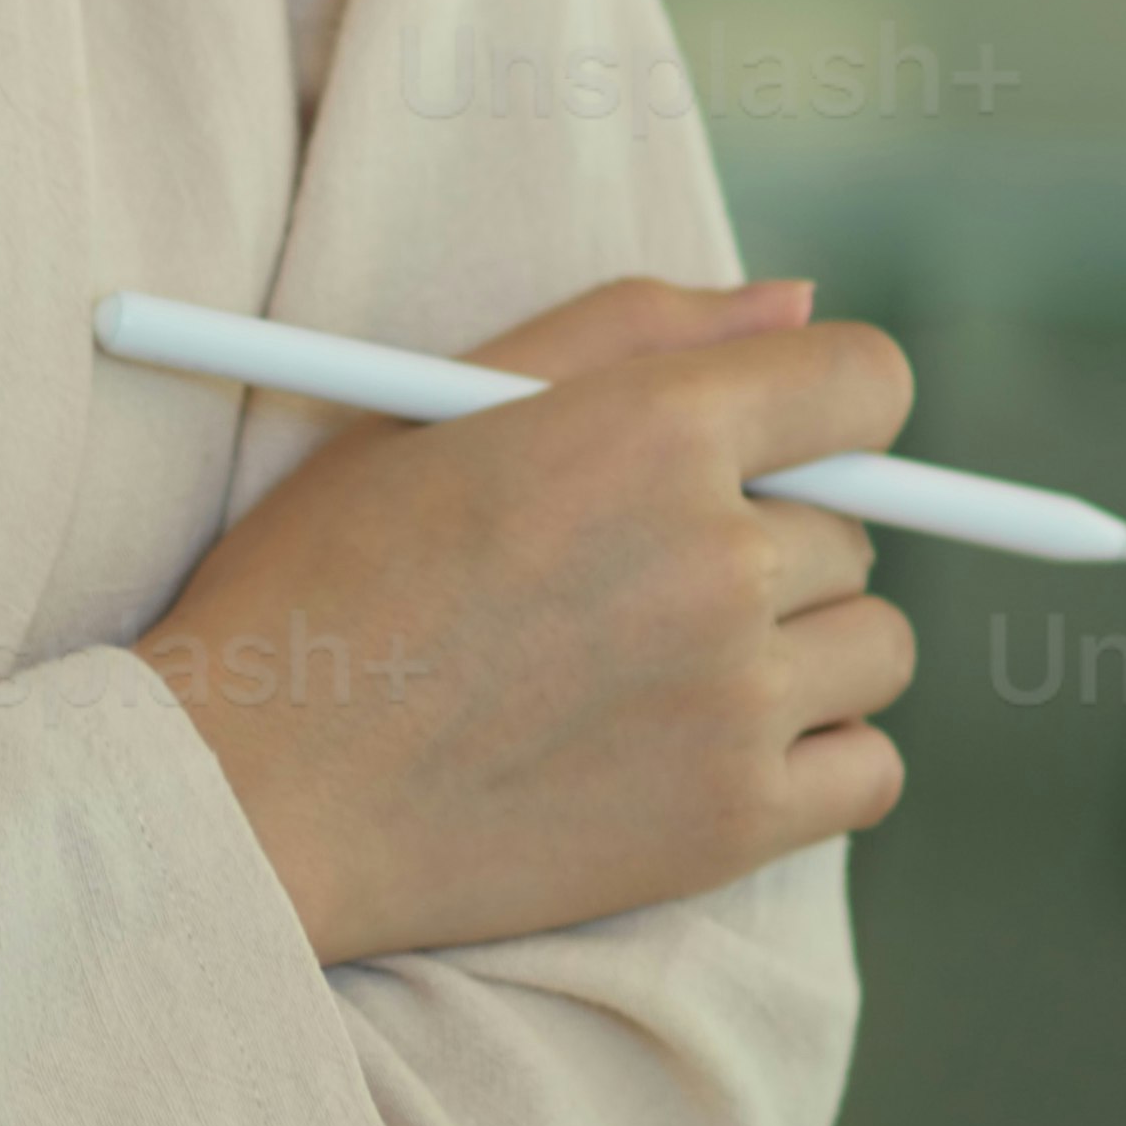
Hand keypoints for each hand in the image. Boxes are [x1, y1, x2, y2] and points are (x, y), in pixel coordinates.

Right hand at [127, 278, 919, 962]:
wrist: (251, 793)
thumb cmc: (323, 583)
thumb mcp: (438, 404)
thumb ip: (632, 328)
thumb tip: (801, 302)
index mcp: (649, 430)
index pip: (864, 384)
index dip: (828, 404)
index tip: (778, 446)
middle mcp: (717, 559)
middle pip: (854, 523)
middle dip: (772, 533)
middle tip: (636, 576)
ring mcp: (734, 701)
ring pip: (875, 642)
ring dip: (803, 645)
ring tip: (671, 664)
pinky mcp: (731, 823)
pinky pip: (871, 768)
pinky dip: (818, 755)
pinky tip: (715, 745)